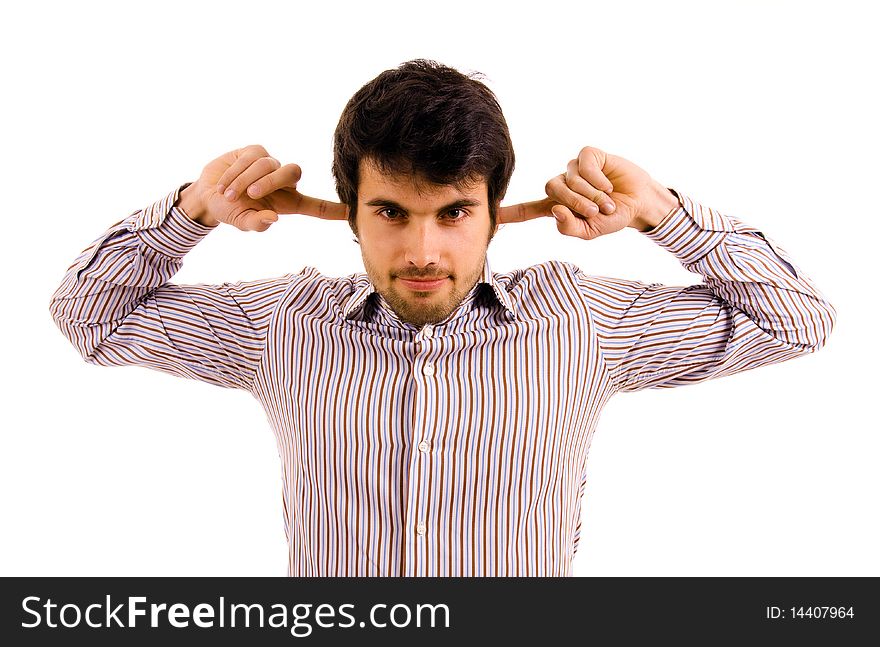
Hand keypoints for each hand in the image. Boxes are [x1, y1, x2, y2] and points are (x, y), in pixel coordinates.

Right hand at [187, 144, 347, 231]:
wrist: (207, 194)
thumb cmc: (230, 211)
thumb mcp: (242, 222)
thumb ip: (256, 224)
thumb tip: (273, 219)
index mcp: (288, 203)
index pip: (317, 206)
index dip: (335, 209)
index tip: (354, 210)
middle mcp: (284, 183)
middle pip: (293, 173)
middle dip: (271, 182)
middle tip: (251, 195)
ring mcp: (271, 165)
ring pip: (269, 164)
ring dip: (246, 179)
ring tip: (230, 193)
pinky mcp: (255, 151)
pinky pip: (252, 156)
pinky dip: (237, 172)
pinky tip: (225, 183)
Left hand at [498, 146, 678, 239]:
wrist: (638, 203)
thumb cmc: (613, 218)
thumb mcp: (590, 232)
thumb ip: (570, 228)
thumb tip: (555, 211)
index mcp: (557, 207)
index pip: (527, 210)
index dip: (509, 213)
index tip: (490, 213)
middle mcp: (562, 186)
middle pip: (552, 190)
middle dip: (575, 202)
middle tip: (596, 212)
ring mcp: (574, 170)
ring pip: (569, 178)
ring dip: (591, 194)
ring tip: (608, 202)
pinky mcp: (588, 156)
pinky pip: (583, 165)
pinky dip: (597, 179)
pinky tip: (609, 184)